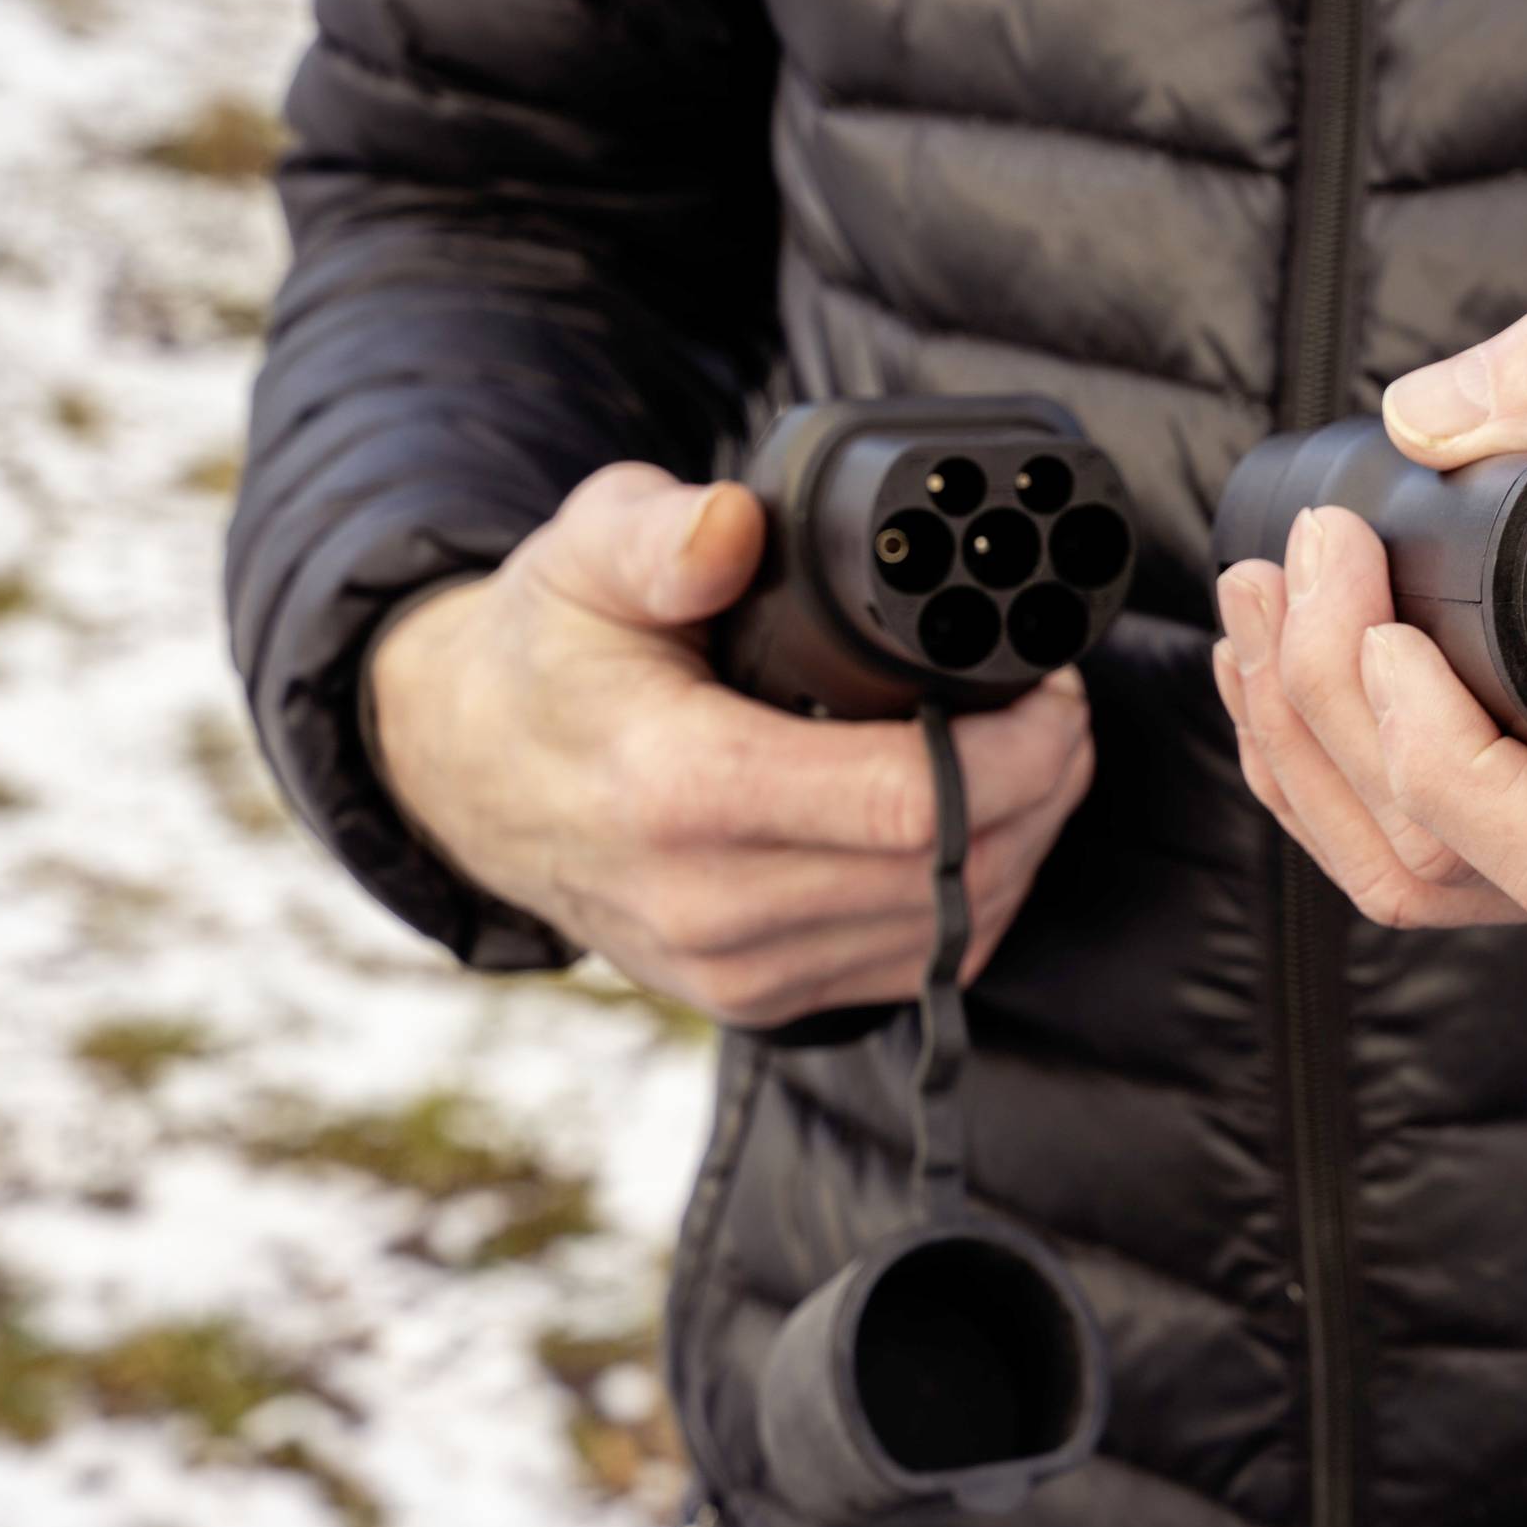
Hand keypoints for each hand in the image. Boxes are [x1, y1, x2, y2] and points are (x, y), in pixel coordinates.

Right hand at [369, 463, 1094, 1021]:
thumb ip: (658, 533)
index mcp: (679, 792)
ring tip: (1035, 756)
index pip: (909, 803)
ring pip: (950, 930)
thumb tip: (732, 526)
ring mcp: (735, 970)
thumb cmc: (547, 654)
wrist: (466, 776)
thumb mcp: (581, 557)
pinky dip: (976, 898)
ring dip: (1024, 843)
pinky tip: (982, 824)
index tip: (1048, 683)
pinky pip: (916, 967)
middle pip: (953, 870)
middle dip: (1042, 784)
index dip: (1016, 746)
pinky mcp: (756, 1000)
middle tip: (1060, 706)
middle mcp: (710, 905)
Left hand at [1212, 280, 1526, 933]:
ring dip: (1300, 752)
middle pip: (1455, 869)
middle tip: (1279, 569)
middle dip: (1325, 721)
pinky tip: (1277, 663)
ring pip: (1415, 876)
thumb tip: (1424, 416)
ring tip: (1252, 607)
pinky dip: (1325, 766)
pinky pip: (1423, 846)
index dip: (1435, 759)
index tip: (1375, 618)